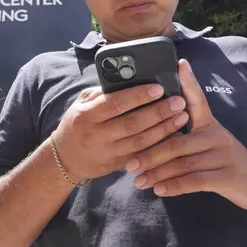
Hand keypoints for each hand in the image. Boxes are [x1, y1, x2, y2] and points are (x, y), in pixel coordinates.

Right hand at [51, 83, 189, 182]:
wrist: (64, 159)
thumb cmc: (76, 124)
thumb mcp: (81, 104)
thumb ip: (102, 94)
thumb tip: (129, 80)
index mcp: (86, 115)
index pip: (115, 103)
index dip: (138, 96)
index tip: (158, 88)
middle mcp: (96, 135)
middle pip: (132, 123)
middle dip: (158, 112)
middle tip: (178, 101)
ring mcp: (106, 152)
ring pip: (140, 141)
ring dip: (164, 129)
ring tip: (181, 117)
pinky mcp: (115, 165)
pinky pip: (141, 156)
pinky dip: (158, 146)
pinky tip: (173, 136)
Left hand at [125, 59, 246, 209]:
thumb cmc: (222, 162)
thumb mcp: (206, 144)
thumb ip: (183, 137)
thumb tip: (147, 136)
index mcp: (209, 124)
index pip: (197, 99)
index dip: (189, 82)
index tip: (180, 64)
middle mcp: (217, 135)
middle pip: (177, 141)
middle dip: (149, 153)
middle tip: (129, 164)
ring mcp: (225, 155)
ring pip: (183, 162)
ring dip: (157, 173)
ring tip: (138, 181)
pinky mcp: (230, 176)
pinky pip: (196, 180)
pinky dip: (175, 186)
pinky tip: (159, 190)